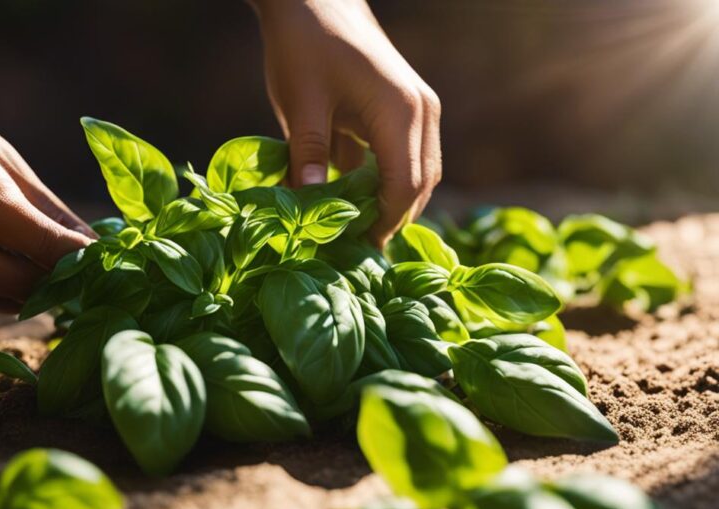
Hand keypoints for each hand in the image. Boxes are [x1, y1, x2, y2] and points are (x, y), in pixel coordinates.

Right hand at [0, 115, 92, 332]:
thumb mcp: (2, 158)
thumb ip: (49, 207)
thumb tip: (95, 246)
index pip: (54, 253)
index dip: (82, 257)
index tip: (94, 254)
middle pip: (31, 289)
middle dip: (51, 276)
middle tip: (52, 255)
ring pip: (0, 307)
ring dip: (12, 286)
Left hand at [251, 0, 441, 243]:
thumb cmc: (305, 45)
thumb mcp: (300, 103)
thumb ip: (306, 154)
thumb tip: (307, 203)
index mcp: (402, 113)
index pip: (405, 187)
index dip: (382, 224)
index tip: (355, 250)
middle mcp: (422, 113)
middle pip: (420, 185)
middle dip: (390, 219)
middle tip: (354, 250)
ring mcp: (418, 109)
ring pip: (416, 172)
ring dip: (389, 202)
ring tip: (354, 231)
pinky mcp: (403, 108)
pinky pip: (403, 156)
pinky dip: (382, 181)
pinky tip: (351, 201)